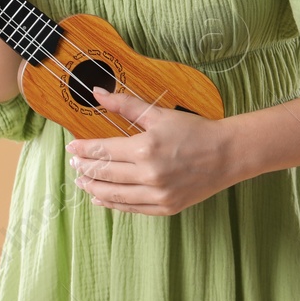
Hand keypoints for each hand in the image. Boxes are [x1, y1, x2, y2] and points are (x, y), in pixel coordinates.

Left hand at [68, 88, 238, 215]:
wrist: (228, 154)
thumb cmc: (196, 130)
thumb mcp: (160, 114)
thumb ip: (126, 105)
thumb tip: (98, 92)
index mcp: (145, 148)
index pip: (103, 151)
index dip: (84, 149)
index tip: (71, 147)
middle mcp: (149, 174)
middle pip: (105, 174)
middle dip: (85, 169)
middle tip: (73, 164)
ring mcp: (157, 194)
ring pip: (114, 195)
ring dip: (93, 189)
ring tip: (82, 183)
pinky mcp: (165, 207)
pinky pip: (131, 208)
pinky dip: (113, 204)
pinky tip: (101, 199)